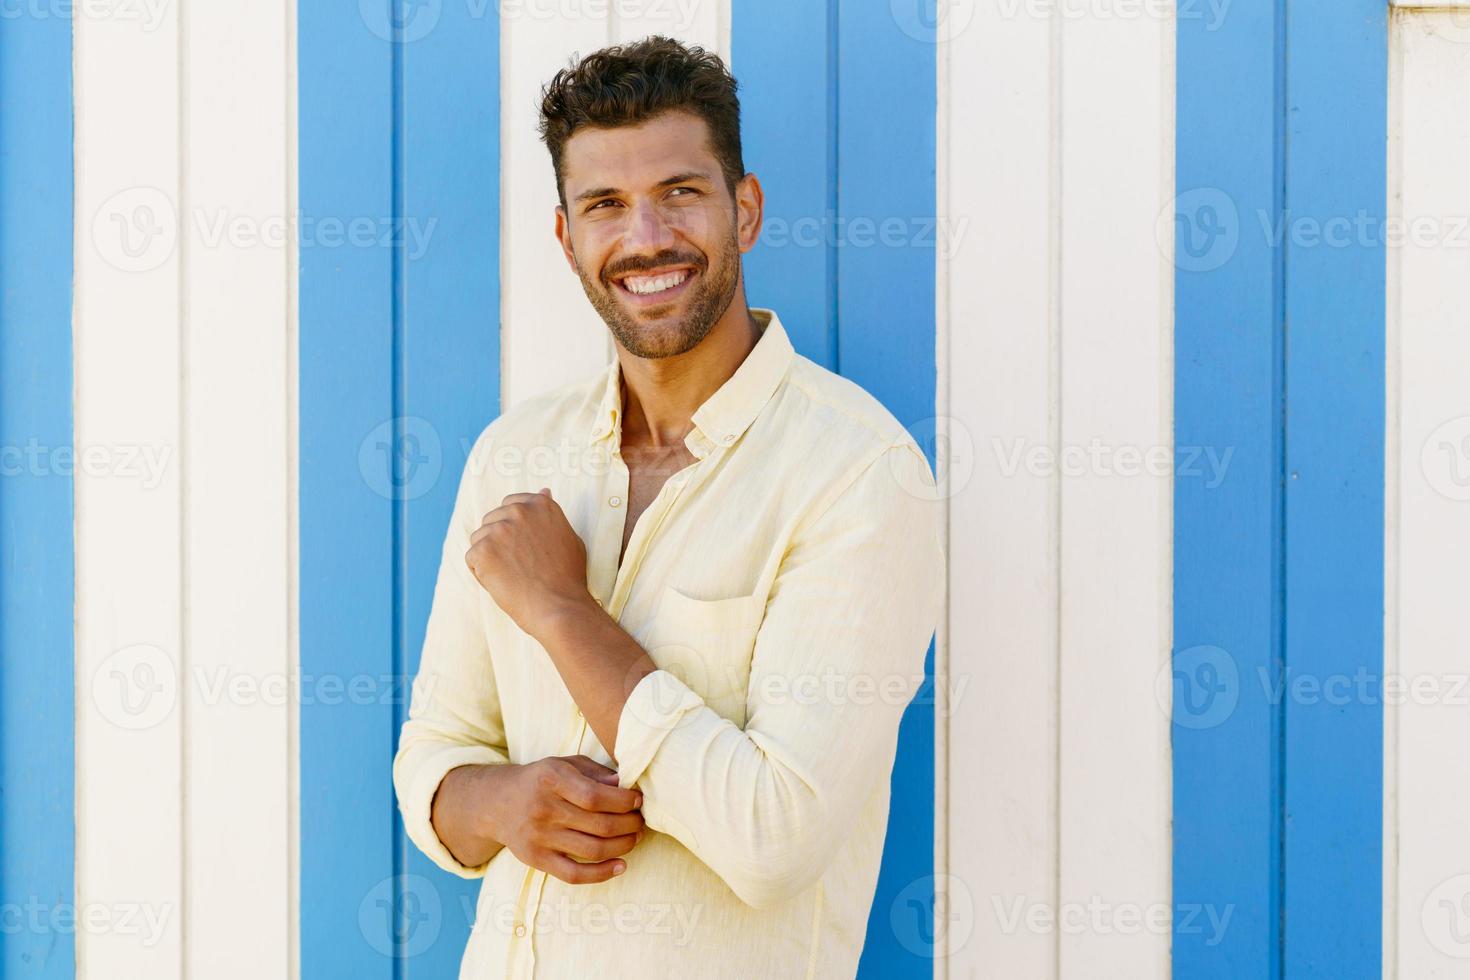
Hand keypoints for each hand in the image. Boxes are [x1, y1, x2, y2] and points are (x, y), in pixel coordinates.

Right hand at [434, 756, 644, 883]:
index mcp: (552, 779)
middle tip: (641, 821)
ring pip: (593, 850)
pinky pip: (574, 874)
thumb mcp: (563, 764)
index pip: (595, 796)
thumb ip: (594, 772)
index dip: (624, 802)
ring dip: (623, 846)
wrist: (497, 803)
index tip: (638, 801)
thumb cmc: (541, 780)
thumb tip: (625, 785)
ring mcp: (539, 837)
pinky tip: (621, 865)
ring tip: (635, 837)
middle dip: (630, 824)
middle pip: (599, 825)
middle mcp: (544, 809)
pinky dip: (602, 874)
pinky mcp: (537, 860)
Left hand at [466, 488, 593, 636]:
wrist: (560, 607)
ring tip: (513, 576)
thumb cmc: (568, 578)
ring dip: (490, 557)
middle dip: (499, 542)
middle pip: (491, 521)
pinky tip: (504, 583)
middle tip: (519, 566)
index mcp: (540, 504)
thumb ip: (551, 515)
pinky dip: (482, 574)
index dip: (512, 528)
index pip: (510, 505)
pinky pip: (472, 559)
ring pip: (479, 540)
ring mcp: (499, 530)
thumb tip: (544, 491)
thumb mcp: (569, 536)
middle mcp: (519, 511)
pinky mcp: (483, 550)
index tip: (521, 547)